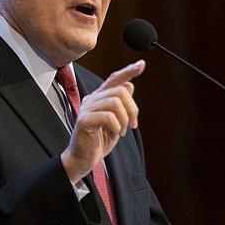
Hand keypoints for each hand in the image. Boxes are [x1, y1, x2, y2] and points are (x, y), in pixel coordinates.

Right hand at [61, 60, 145, 183]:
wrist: (82, 160)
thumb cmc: (98, 142)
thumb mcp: (116, 122)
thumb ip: (121, 105)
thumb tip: (130, 85)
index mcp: (99, 98)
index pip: (114, 79)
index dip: (128, 71)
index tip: (141, 64)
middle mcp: (92, 99)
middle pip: (120, 91)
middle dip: (132, 109)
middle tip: (131, 125)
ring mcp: (87, 108)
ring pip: (116, 102)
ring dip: (124, 119)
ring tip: (120, 131)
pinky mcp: (85, 120)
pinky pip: (109, 116)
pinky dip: (116, 127)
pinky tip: (113, 134)